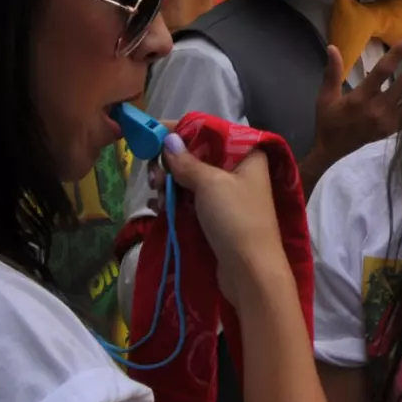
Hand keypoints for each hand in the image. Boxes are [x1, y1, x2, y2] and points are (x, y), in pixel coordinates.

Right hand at [162, 145, 289, 308]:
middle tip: (154, 176)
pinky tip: (159, 207)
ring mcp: (226, 194)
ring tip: (157, 195)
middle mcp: (238, 170)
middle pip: (196, 154)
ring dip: (168, 183)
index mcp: (246, 154)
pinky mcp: (215, 216)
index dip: (180, 130)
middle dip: (171, 162)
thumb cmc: (236, 220)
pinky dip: (173, 200)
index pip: (210, 132)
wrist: (250, 271)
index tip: (151, 132)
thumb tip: (168, 139)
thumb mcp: (210, 184)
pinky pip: (189, 199)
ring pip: (189, 178)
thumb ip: (187, 161)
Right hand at [308, 37, 401, 168]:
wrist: (332, 150)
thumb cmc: (328, 120)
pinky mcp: (394, 130)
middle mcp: (378, 109)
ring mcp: (388, 121)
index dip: (398, 54)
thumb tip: (332, 47)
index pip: (383, 71)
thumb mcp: (325, 96)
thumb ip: (332, 72)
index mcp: (360, 98)